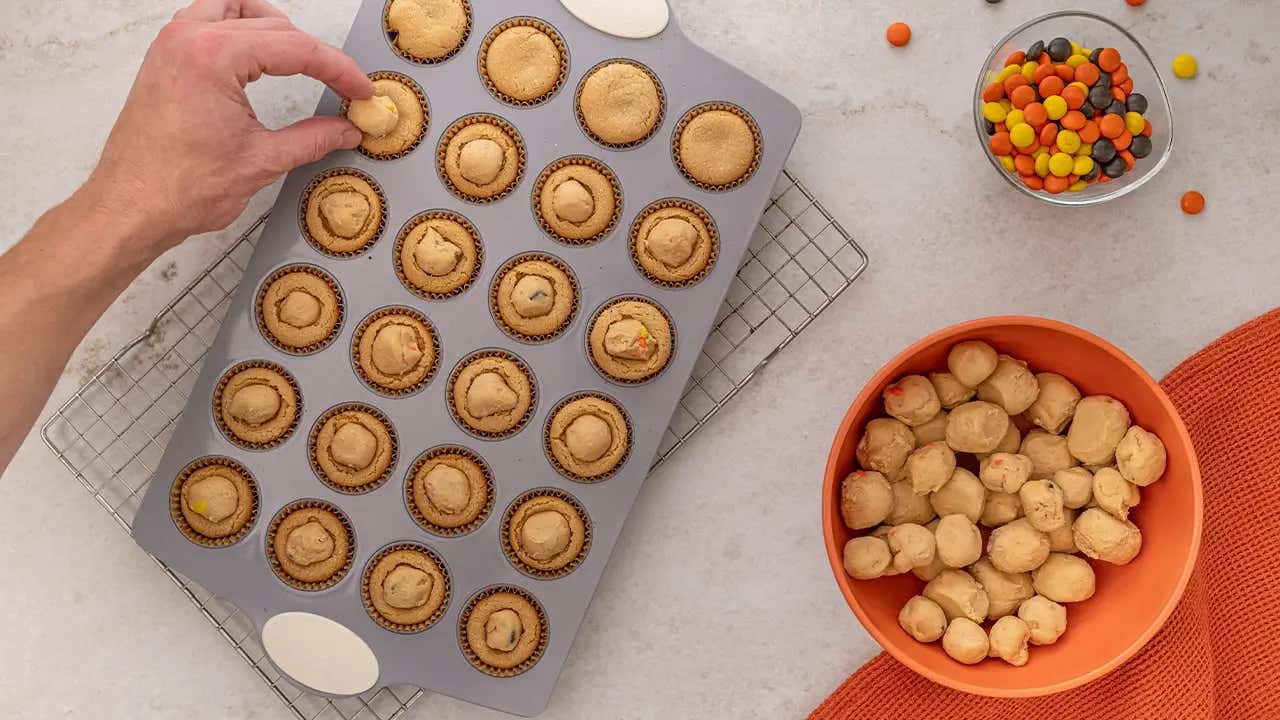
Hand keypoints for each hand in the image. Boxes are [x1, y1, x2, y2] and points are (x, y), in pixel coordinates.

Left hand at [81, 0, 372, 260]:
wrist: (131, 207)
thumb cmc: (178, 188)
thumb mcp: (262, 161)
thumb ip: (312, 139)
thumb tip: (346, 130)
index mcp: (214, 57)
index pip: (295, 48)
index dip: (338, 70)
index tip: (360, 90)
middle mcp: (189, 39)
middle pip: (273, 25)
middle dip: (313, 54)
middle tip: (341, 86)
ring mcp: (173, 44)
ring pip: (239, 9)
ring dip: (276, 30)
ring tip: (304, 62)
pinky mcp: (166, 57)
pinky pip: (210, 21)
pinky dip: (242, 32)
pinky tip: (260, 60)